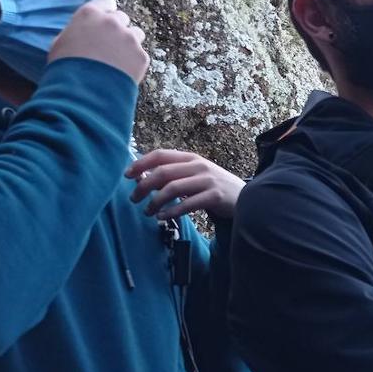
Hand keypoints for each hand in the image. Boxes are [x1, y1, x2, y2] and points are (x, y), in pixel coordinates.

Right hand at [49, 0, 148, 82]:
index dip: (104, 14)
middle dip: (117, 29)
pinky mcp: (141, 55)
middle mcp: (112, 21)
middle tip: (110, 45)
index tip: (103, 23)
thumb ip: (75, 32)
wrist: (83, 92)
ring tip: (119, 59)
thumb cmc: (65, 68)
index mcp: (89, 14)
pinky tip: (122, 72)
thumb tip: (80, 33)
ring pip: (136, 33)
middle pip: (121, 18)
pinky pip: (140, 55)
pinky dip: (134, 62)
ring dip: (129, 42)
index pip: (103, 4)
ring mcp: (129, 37)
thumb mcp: (60, 44)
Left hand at [125, 149, 244, 219]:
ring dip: (155, 201)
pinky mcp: (214, 196)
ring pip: (172, 188)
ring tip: (147, 212)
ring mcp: (207, 180)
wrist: (245, 197)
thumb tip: (142, 178)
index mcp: (191, 158)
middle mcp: (198, 166)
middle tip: (133, 199)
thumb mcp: (195, 175)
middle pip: (163, 172)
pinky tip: (162, 217)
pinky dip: (171, 212)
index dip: (141, 163)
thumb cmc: (214, 187)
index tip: (126, 175)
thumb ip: (174, 174)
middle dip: (143, 186)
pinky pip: (187, 204)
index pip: (160, 155)